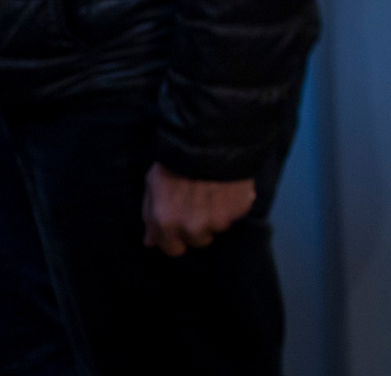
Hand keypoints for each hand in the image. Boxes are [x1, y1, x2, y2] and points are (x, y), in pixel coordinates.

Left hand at [141, 164, 255, 257]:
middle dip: (200, 227)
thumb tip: (150, 242)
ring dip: (219, 214)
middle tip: (202, 205)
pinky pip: (237, 213)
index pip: (174, 250)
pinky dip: (235, 203)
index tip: (183, 224)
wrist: (211, 139)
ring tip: (217, 191)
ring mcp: (218, 220)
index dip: (178, 238)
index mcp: (166, 223)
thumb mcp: (154, 184)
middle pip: (200, 241)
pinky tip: (230, 185)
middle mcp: (192, 228)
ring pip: (219, 226)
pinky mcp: (239, 210)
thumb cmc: (176, 160)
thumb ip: (150, 215)